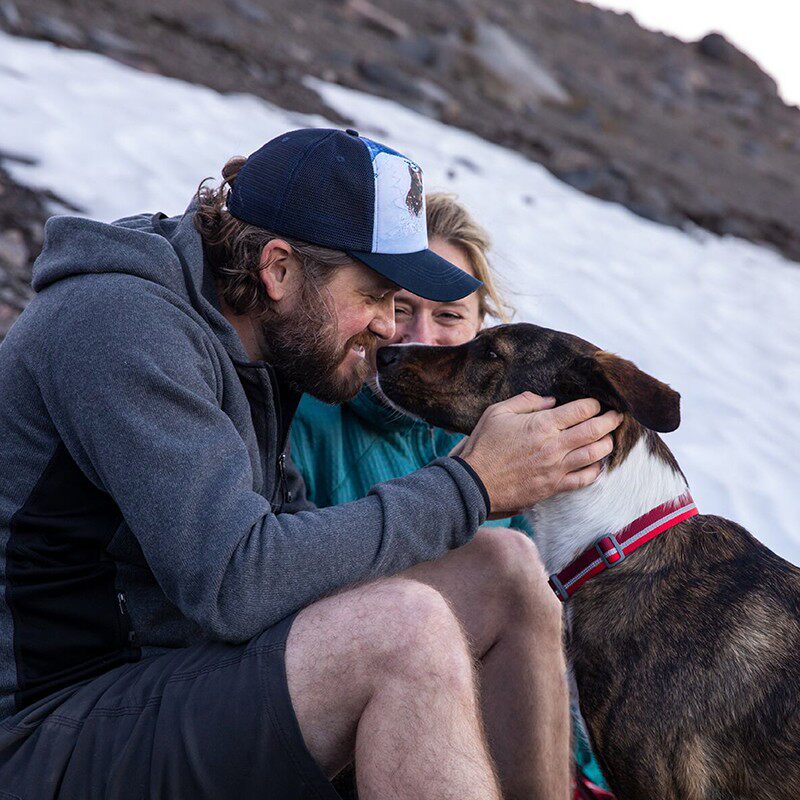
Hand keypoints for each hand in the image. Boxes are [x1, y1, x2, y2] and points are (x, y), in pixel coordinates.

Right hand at [458, 392, 622, 516]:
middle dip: (611, 420)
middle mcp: (554, 446)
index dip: (594, 404)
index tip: (597, 402)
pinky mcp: (554, 487)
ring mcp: (557, 468)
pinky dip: (596, 470)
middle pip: (595, 430)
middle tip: (617, 416)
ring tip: (610, 437)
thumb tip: (551, 401)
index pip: (581, 410)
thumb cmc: (484, 446)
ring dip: (608, 444)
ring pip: (595, 454)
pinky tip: (597, 464)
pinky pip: (584, 479)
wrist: (475, 483)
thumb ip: (526, 401)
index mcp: (542, 424)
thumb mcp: (497, 412)